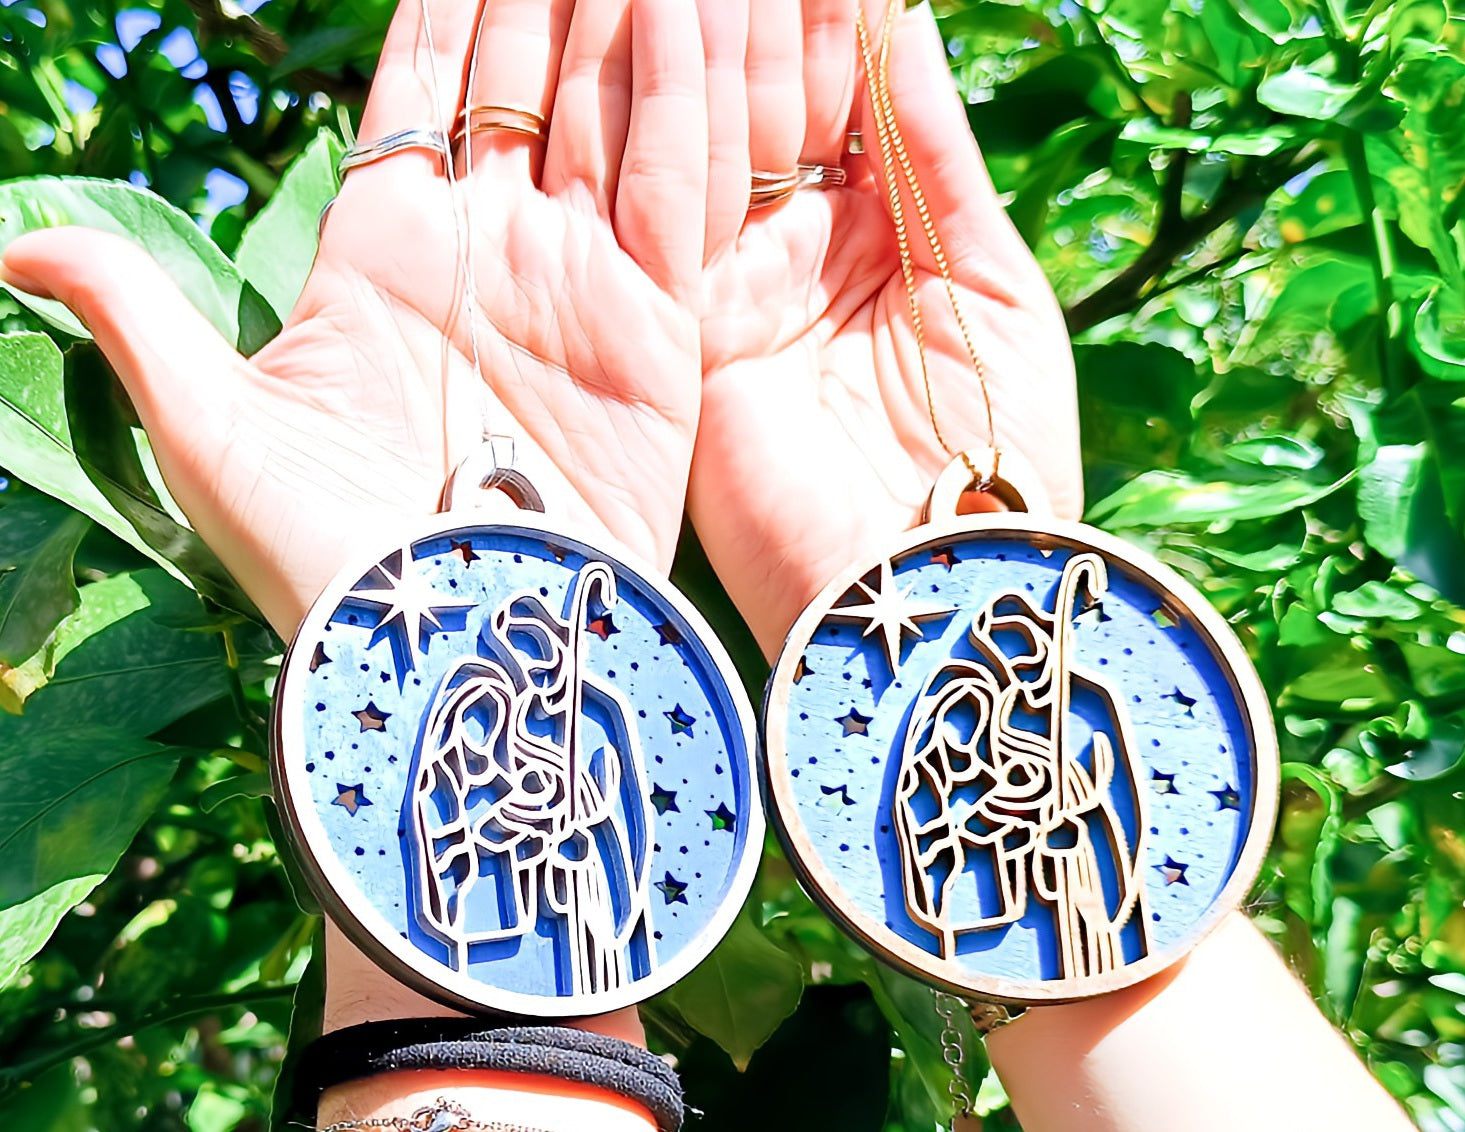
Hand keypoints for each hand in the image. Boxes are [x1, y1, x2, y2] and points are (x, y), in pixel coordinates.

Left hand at [1, 0, 708, 1034]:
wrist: (460, 649)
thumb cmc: (326, 560)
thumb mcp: (209, 431)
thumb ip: (134, 312)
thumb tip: (10, 242)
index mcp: (386, 252)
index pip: (421, 89)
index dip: (446, 3)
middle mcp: (490, 251)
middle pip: (523, 81)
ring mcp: (579, 283)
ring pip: (609, 114)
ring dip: (627, 25)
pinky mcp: (656, 328)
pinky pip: (679, 187)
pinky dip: (690, 100)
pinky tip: (697, 18)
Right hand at [692, 0, 1080, 651]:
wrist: (931, 589)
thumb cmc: (996, 454)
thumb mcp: (993, 283)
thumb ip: (941, 157)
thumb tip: (911, 18)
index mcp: (881, 237)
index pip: (850, 97)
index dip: (840, 14)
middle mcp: (798, 251)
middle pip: (774, 100)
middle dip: (769, 11)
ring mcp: (736, 284)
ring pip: (717, 133)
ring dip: (716, 37)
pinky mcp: (687, 324)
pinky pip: (677, 200)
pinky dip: (676, 113)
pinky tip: (670, 24)